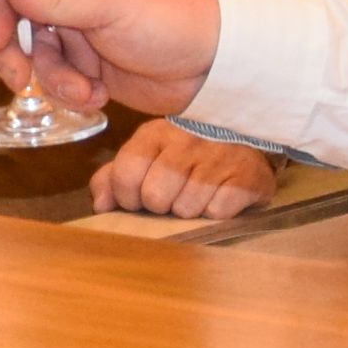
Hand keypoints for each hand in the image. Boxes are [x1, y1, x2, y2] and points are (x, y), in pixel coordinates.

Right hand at [0, 0, 224, 123]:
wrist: (215, 64)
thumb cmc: (171, 18)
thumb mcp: (110, 4)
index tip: (0, 44)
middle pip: (15, 18)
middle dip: (22, 55)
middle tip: (21, 82)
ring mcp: (79, 22)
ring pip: (36, 54)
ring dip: (56, 80)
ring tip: (87, 94)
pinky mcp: (88, 56)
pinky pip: (58, 75)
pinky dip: (72, 91)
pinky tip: (98, 96)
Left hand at [89, 124, 276, 219]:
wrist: (244, 142)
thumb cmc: (186, 155)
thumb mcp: (147, 157)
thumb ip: (115, 177)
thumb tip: (101, 205)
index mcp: (155, 134)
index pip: (125, 175)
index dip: (127, 197)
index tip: (139, 198)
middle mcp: (186, 140)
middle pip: (155, 196)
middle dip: (161, 205)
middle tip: (173, 196)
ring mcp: (218, 157)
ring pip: (186, 209)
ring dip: (190, 210)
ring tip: (198, 195)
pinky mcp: (246, 176)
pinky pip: (217, 213)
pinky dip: (216, 213)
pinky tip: (219, 196)